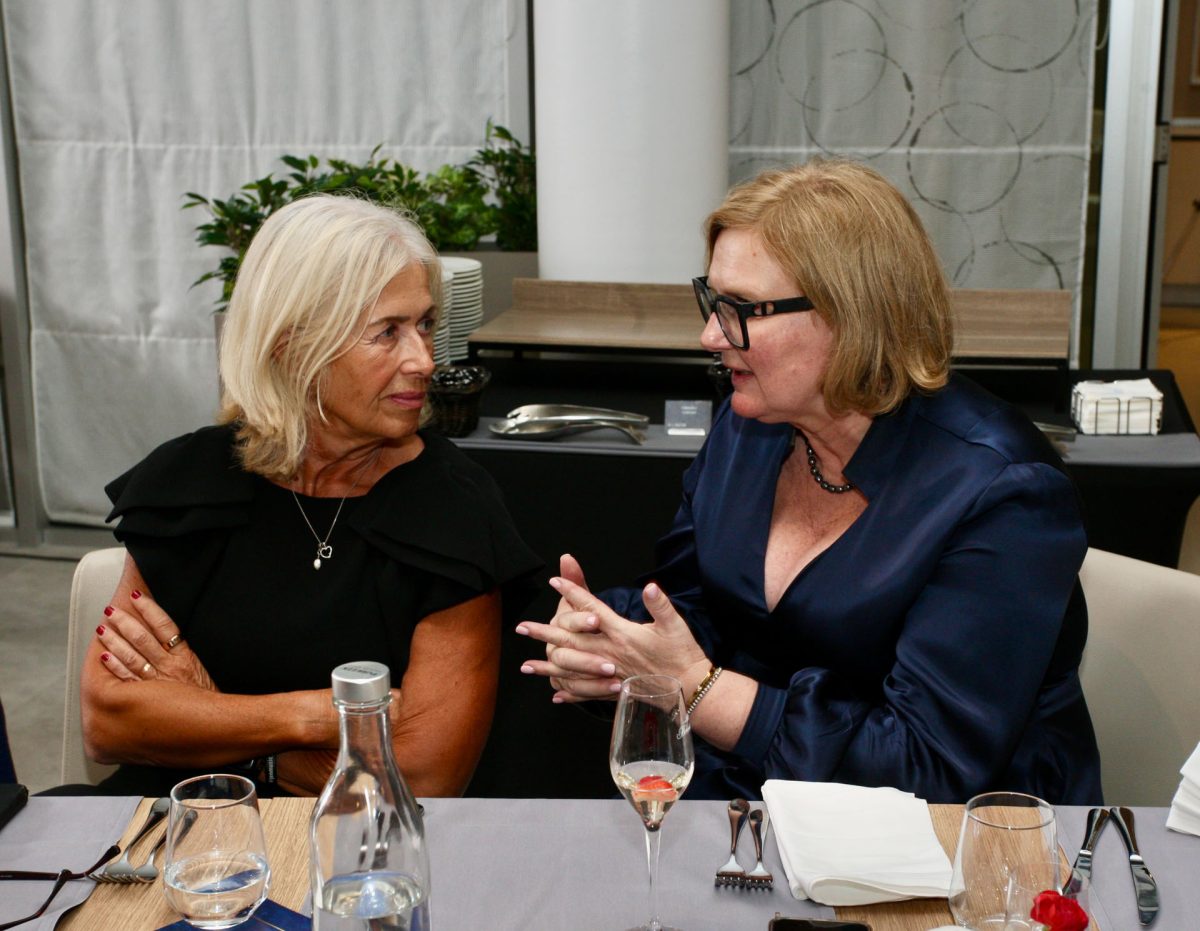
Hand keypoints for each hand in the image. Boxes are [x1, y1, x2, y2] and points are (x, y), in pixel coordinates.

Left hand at [95, 589, 216, 690]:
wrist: (214, 727)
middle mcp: (170, 667)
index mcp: (185, 657)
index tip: (135, 596)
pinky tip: (104, 656)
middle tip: (110, 610)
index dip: (149, 609)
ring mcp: (158, 683)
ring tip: (102, 628)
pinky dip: (115, 666)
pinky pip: (128, 679)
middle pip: (143, 638)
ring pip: (132, 656)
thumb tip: (167, 635)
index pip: (165, 625)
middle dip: (125, 621)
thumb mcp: (200, 670)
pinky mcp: (150, 698)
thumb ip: (182, 653)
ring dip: (115, 640)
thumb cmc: (206, 700)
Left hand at [518, 573, 708, 702]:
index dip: (573, 594)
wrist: (690, 689)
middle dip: (545, 632)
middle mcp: (610, 653)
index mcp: (622, 633)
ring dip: (548, 666)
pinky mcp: (615, 688)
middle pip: (571, 640)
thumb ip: (660, 604)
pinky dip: (569, 691)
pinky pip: (585, 691)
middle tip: (522, 627)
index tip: (554, 582)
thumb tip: (650, 586)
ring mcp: (610, 673)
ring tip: (525, 666)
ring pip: (572, 669)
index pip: (591, 609)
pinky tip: (555, 692)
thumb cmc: (683, 654)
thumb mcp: (675, 624)